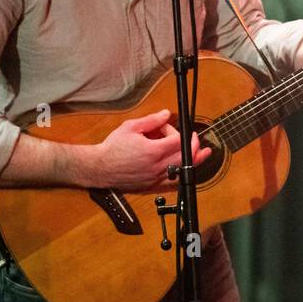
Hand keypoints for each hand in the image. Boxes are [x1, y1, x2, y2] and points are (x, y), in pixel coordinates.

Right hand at [93, 108, 209, 188]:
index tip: (182, 130)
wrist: (99, 168)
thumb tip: (166, 114)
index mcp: (153, 151)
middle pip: (185, 156)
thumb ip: (151, 121)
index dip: (182, 134)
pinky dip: (182, 177)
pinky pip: (172, 184)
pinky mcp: (151, 186)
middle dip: (193, 146)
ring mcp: (155, 178)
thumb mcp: (131, 127)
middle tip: (194, 139)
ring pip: (182, 171)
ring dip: (194, 162)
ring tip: (203, 154)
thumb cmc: (112, 148)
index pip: (178, 141)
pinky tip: (187, 171)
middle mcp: (156, 166)